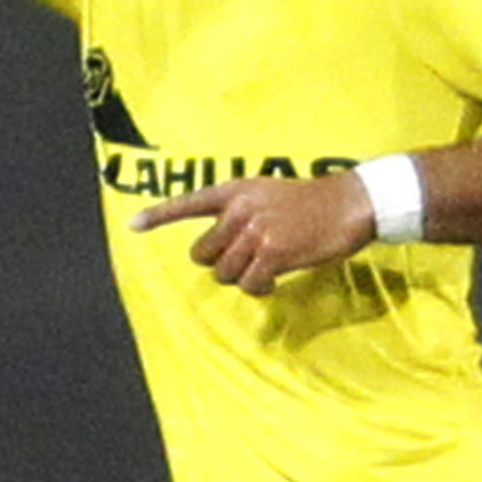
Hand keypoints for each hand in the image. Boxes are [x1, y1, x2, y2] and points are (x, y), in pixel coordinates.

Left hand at [131, 169, 380, 293]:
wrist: (349, 204)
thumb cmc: (312, 204)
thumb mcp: (269, 194)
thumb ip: (242, 212)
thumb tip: (222, 250)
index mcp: (236, 190)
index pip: (190, 202)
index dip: (159, 216)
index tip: (132, 225)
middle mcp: (240, 208)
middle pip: (203, 253)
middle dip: (221, 265)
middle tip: (247, 263)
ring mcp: (255, 230)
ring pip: (225, 273)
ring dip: (243, 279)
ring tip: (266, 270)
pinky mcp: (273, 251)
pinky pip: (250, 284)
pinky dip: (259, 290)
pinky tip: (274, 284)